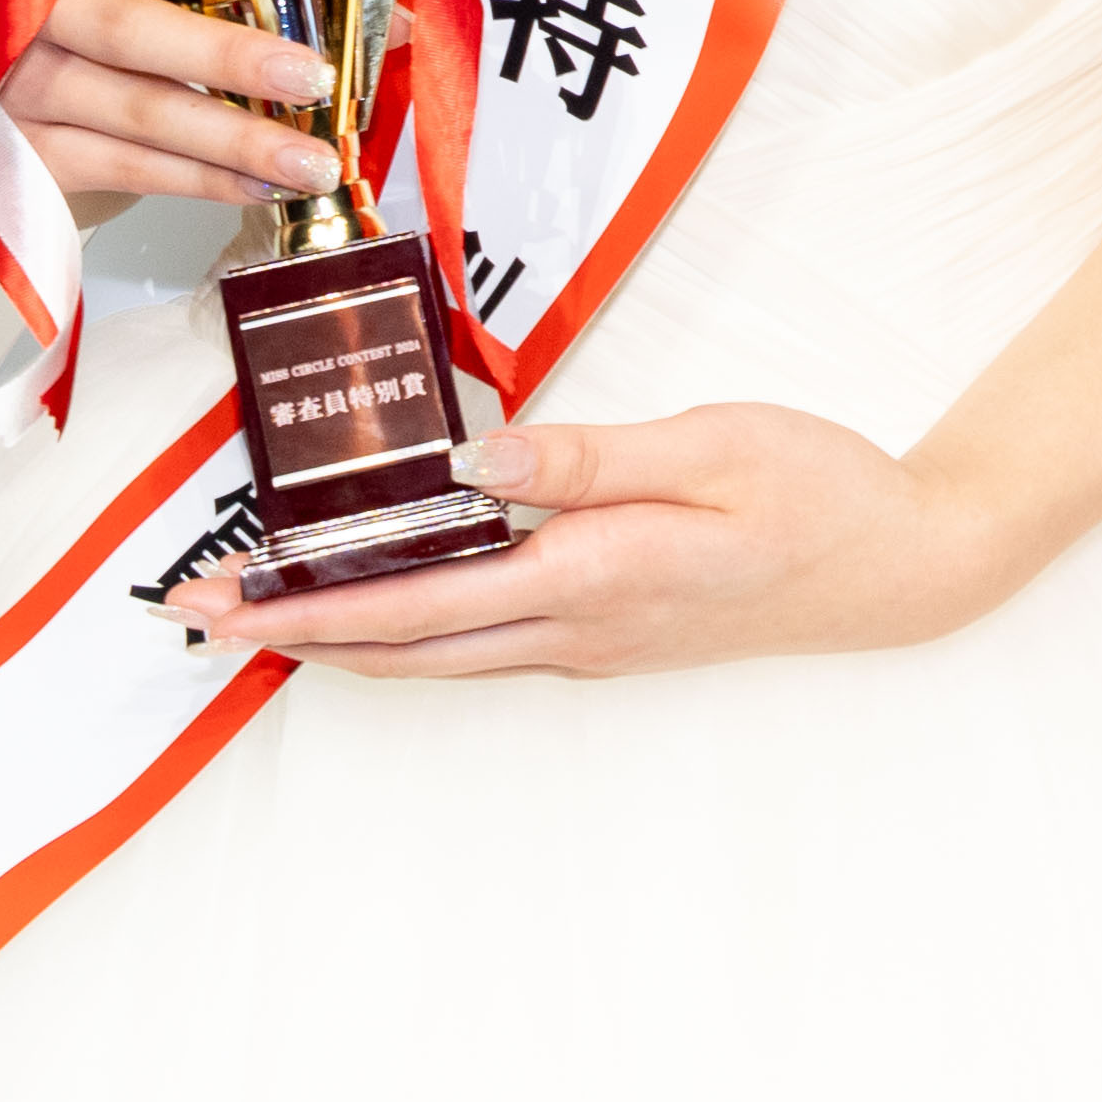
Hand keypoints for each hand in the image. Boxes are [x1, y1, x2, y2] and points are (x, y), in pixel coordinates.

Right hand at [0, 0, 348, 216]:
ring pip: (126, 112)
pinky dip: (192, 179)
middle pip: (124, 30)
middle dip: (222, 58)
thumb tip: (379, 2)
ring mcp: (6, 83)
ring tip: (310, 160)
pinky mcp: (7, 153)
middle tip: (311, 78)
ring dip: (227, 140)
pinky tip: (257, 185)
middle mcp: (17, 2)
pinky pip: (114, 169)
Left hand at [172, 403, 1020, 675]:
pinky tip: (387, 600)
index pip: (418, 601)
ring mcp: (592, 643)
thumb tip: (473, 458)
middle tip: (201, 612)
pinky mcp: (609, 635)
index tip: (223, 601)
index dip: (308, 607)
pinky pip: (480, 645)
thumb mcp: (712, 444)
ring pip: (436, 657)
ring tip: (265, 611)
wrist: (901, 566)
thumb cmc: (818, 492)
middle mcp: (578, 629)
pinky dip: (408, 630)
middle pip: (403, 649)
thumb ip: (589, 457)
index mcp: (595, 576)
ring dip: (344, 639)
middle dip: (294, 634)